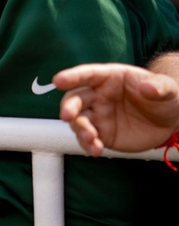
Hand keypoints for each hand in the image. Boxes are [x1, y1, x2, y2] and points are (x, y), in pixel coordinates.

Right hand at [54, 62, 178, 155]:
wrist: (170, 120)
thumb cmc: (165, 97)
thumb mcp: (168, 89)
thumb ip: (159, 87)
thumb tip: (148, 88)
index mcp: (109, 78)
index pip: (87, 75)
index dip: (72, 77)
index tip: (58, 81)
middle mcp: (98, 95)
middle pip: (75, 99)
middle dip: (68, 107)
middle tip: (67, 116)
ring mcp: (98, 115)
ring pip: (78, 121)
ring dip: (79, 129)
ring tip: (91, 138)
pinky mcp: (102, 134)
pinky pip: (88, 139)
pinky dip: (88, 145)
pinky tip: (95, 150)